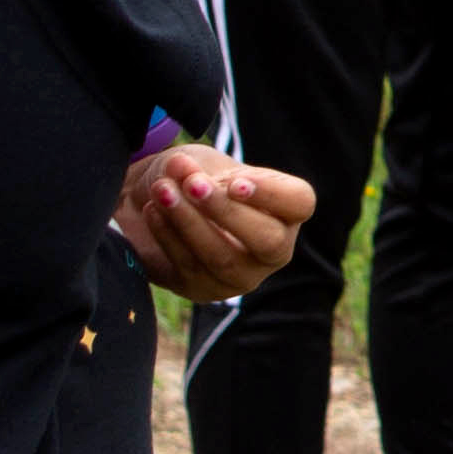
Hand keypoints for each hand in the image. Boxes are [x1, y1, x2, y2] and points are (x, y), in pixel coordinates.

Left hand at [118, 142, 310, 301]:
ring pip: (222, 257)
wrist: (165, 204)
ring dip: (188, 221)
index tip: (236, 183)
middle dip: (226, 212)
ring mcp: (242, 276)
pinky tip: (153, 210)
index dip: (271, 195)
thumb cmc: (198, 179)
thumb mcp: (202, 164)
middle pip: (267, 240)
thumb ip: (194, 167)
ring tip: (162, 190)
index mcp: (287, 211)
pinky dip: (168, 236)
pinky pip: (189, 267)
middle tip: (192, 185)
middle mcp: (274, 249)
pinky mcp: (204, 290)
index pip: (299, 203)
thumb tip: (179, 168)